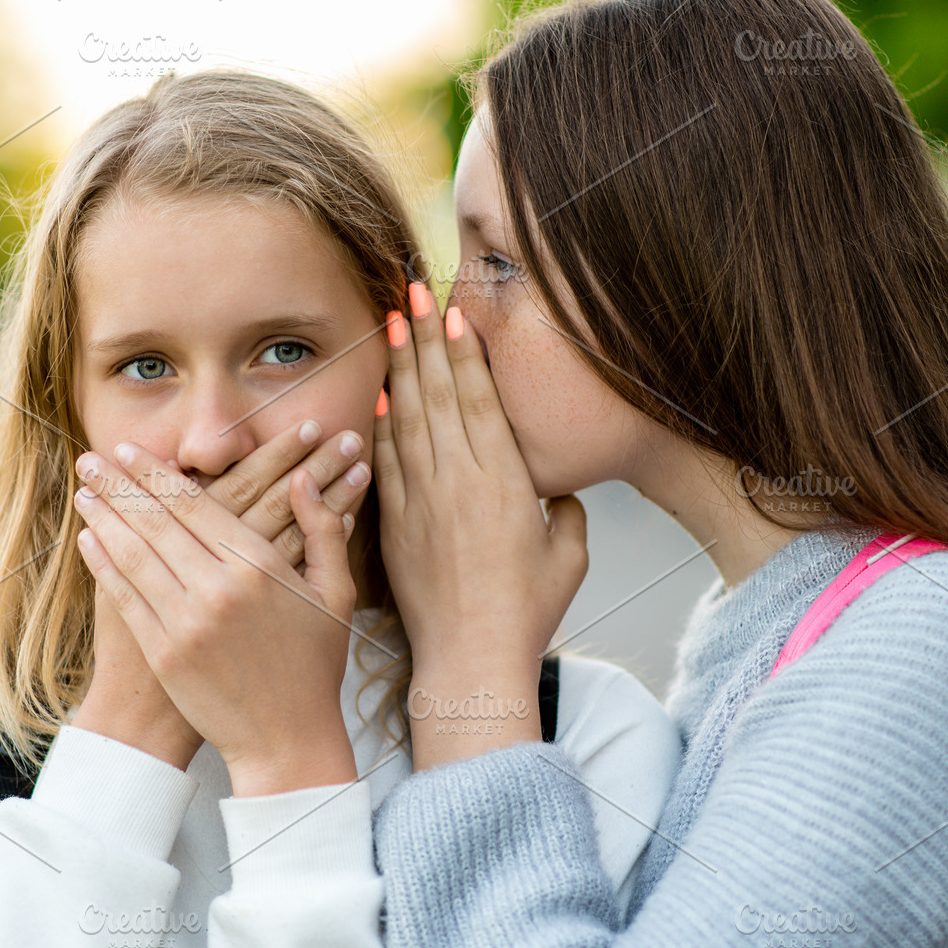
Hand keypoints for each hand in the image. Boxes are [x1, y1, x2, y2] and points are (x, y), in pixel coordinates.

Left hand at [74, 443, 360, 795]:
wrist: (288, 740)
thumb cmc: (315, 664)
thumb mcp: (335, 592)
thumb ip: (323, 529)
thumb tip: (305, 478)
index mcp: (260, 566)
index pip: (197, 503)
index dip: (157, 473)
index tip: (131, 450)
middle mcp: (219, 588)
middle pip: (157, 521)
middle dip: (119, 484)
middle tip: (91, 459)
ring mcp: (187, 623)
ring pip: (134, 554)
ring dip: (104, 518)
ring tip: (83, 492)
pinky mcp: (165, 654)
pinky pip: (126, 597)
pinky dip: (103, 564)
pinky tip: (89, 540)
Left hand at [375, 283, 587, 769]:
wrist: (472, 658)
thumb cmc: (527, 610)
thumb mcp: (569, 552)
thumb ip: (563, 509)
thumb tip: (554, 491)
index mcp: (505, 479)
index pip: (481, 397)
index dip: (465, 348)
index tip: (454, 309)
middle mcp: (459, 479)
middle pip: (439, 392)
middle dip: (425, 336)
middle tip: (413, 290)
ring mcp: (422, 499)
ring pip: (407, 416)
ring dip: (400, 364)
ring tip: (390, 320)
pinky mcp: (394, 523)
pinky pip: (384, 459)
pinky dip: (380, 420)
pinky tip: (378, 389)